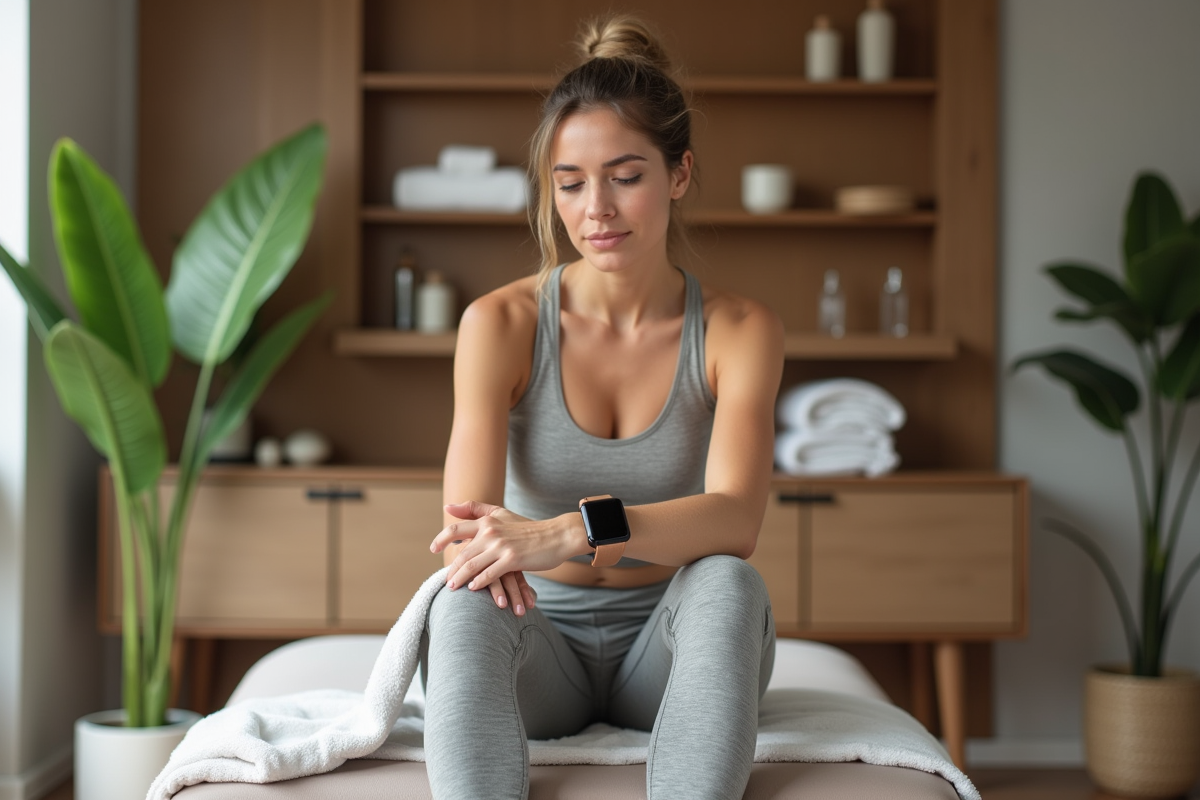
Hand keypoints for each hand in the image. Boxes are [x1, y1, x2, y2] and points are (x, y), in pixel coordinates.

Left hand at [431, 501, 582, 602]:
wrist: (557, 535)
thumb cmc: (529, 528)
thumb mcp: (502, 513)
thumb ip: (475, 509)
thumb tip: (447, 507)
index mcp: (488, 521)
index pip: (456, 529)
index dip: (441, 539)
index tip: (433, 549)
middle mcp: (491, 531)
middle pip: (462, 553)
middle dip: (452, 569)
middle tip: (446, 581)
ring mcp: (501, 546)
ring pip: (472, 565)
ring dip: (460, 579)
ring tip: (453, 588)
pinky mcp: (512, 559)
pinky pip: (489, 574)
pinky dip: (479, 582)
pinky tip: (474, 589)